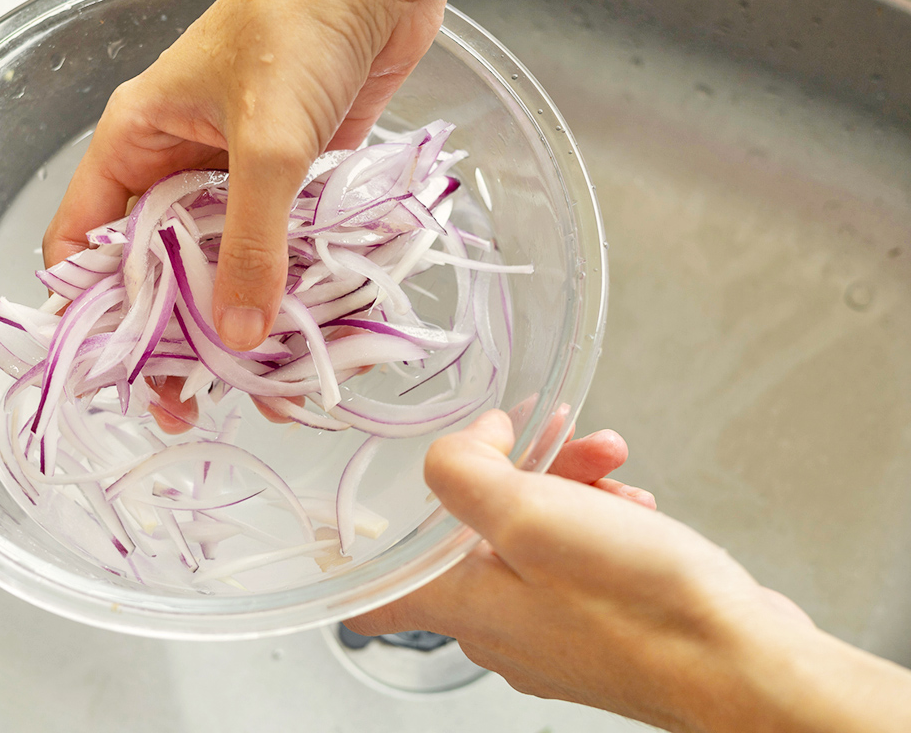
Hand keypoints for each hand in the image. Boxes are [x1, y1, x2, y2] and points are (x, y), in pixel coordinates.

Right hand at [43, 0, 448, 350]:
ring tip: (260, 388)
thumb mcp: (267, 142)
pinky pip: (276, 251)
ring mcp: (234, 178)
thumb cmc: (300, 28)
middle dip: (171, 334)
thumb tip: (237, 333)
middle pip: (154, 269)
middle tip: (190, 401)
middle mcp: (176, 166)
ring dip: (238, 323)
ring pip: (219, 267)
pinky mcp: (289, 184)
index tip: (116, 370)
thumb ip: (251, 241)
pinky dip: (286, 292)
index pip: (83, 239)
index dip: (90, 308)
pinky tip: (303, 340)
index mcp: (135, 143)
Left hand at [348, 410, 817, 732]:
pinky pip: (580, 559)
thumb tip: (464, 443)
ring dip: (566, 486)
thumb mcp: (531, 516)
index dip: (362, 549)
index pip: (373, 597)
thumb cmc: (639, 607)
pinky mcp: (600, 625)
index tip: (363, 514)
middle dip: (512, 474)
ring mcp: (552, 630)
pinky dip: (599, 519)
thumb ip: (468, 473)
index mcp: (461, 607)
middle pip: (472, 536)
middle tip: (552, 440)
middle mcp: (499, 627)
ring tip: (609, 464)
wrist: (739, 662)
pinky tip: (632, 504)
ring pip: (534, 538)